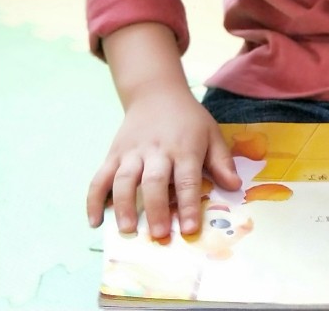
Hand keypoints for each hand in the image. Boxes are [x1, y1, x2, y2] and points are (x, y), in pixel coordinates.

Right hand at [86, 88, 239, 238]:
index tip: (188, 229)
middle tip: (158, 235)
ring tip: (128, 230)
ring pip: (124, 180)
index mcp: (184, 148)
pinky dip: (94, 200)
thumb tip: (235, 186)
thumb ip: (222, 161)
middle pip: (154, 182)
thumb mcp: (212, 134)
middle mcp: (156, 151)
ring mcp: (132, 152)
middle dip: (156, 209)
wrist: (156, 93)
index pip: (187, 180)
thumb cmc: (188, 119)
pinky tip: (95, 221)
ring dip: (124, 206)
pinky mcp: (113, 154)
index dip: (188, 205)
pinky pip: (100, 178)